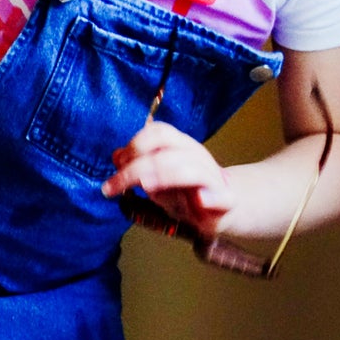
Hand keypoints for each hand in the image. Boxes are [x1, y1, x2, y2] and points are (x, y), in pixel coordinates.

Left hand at [102, 118, 235, 236]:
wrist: (225, 207)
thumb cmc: (187, 193)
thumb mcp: (158, 180)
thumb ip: (139, 168)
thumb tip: (116, 156)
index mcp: (181, 146)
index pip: (159, 132)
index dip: (135, 144)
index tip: (117, 165)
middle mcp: (197, 156)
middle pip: (166, 151)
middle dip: (135, 166)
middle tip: (113, 186)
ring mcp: (213, 178)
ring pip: (188, 171)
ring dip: (162, 177)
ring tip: (144, 186)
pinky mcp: (226, 200)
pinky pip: (223, 197)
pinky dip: (211, 198)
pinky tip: (200, 200)